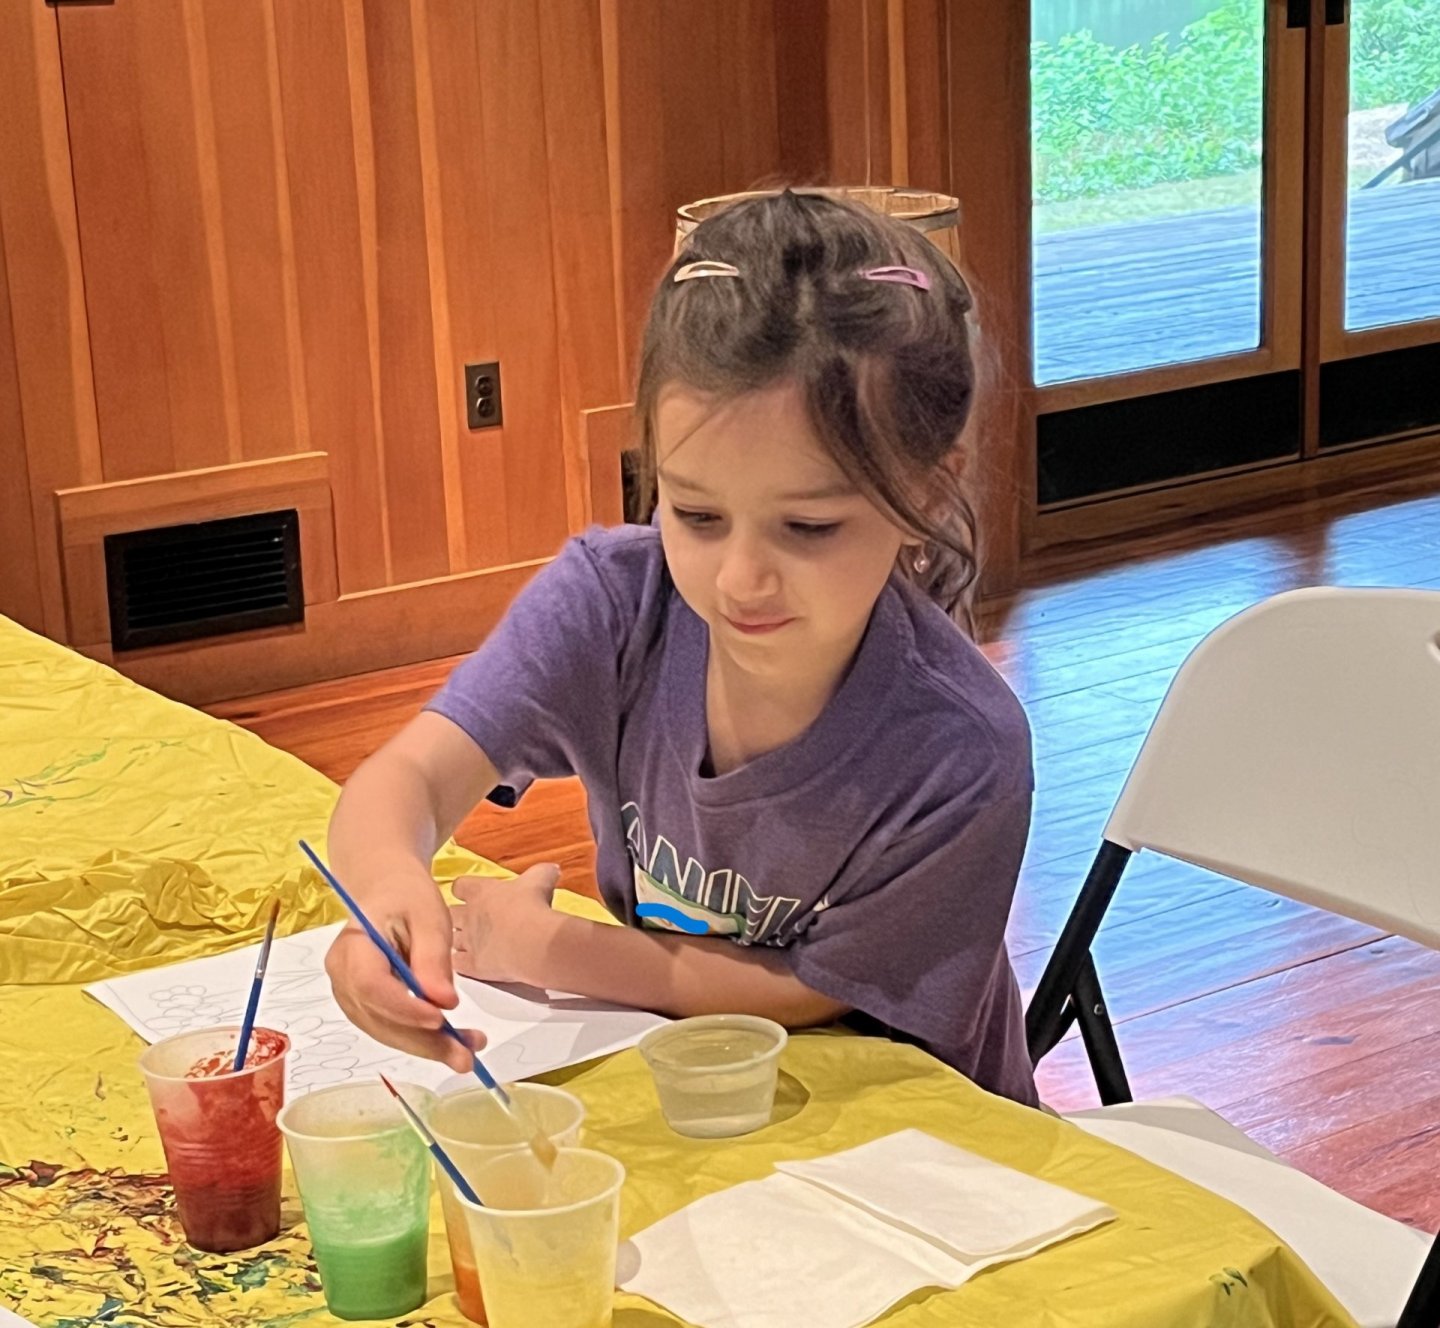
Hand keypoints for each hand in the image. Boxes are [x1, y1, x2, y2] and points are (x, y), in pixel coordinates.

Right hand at [323, 861, 485, 1073]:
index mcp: (353, 945)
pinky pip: (390, 1028)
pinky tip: (452, 1043)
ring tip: (468, 1051)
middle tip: (466, 1053)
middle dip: (423, 1040)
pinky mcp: (366, 1005)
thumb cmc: (407, 895)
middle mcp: (343, 975)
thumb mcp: (429, 914)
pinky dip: (421, 1039)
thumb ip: (433, 957)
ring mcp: (350, 993)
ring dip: (427, 1046)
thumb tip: (443, 1001)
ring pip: (385, 1030)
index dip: (404, 1008)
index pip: (371, 985)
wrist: (389, 889)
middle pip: (378, 1017)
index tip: (441, 1018)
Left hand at [451, 863, 561, 985]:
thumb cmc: (533, 905)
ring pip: (452, 939)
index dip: (465, 889)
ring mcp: (467, 941)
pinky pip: (457, 963)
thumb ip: (543, 872)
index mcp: (480, 891)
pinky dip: (461, 962)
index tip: (474, 892)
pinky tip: (469, 963)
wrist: (531, 940)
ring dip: (460, 940)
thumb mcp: (540, 879)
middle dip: (459, 916)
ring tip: (472, 942)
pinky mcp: (471, 965)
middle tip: (473, 919)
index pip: (460, 885)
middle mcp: (468, 915)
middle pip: (452, 913)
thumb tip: (553, 868)